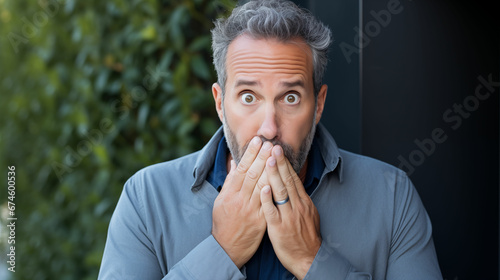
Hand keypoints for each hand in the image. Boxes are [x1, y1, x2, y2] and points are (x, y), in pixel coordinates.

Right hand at [212, 137, 272, 267]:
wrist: (226, 248)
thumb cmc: (224, 223)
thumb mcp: (221, 201)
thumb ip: (229, 182)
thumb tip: (234, 164)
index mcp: (230, 193)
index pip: (241, 169)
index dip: (250, 154)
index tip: (256, 141)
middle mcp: (239, 199)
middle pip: (252, 174)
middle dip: (262, 157)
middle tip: (270, 142)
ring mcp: (250, 210)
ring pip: (260, 185)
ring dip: (269, 169)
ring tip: (275, 154)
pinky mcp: (259, 221)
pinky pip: (266, 204)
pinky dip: (270, 191)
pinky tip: (275, 179)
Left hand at [260, 145, 321, 279]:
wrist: (308, 258)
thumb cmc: (305, 236)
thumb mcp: (307, 213)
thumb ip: (299, 197)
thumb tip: (293, 183)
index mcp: (303, 202)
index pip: (293, 178)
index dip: (285, 163)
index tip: (278, 149)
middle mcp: (297, 206)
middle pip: (287, 180)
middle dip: (279, 163)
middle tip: (272, 146)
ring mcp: (288, 216)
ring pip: (280, 192)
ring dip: (274, 175)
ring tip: (268, 160)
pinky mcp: (279, 228)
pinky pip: (272, 211)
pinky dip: (268, 199)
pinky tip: (263, 188)